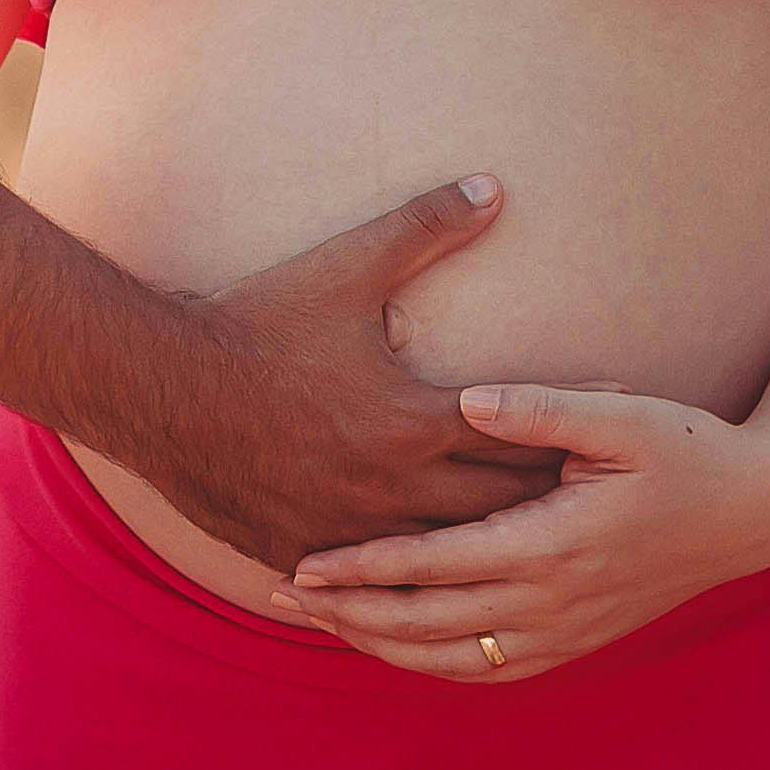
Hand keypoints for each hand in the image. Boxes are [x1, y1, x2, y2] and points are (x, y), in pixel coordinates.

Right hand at [129, 178, 566, 574]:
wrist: (158, 388)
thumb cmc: (256, 324)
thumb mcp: (345, 269)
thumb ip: (424, 227)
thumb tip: (492, 186)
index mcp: (414, 424)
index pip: (520, 438)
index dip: (569, 434)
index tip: (610, 433)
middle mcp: (392, 490)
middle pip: (498, 511)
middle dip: (546, 504)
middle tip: (591, 502)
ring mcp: (347, 531)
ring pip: (444, 559)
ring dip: (487, 550)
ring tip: (529, 547)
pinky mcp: (302, 553)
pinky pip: (375, 583)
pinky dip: (411, 579)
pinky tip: (435, 582)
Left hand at [272, 382, 769, 678]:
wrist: (751, 514)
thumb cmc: (686, 449)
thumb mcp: (622, 416)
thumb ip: (541, 408)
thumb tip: (469, 402)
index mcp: (553, 543)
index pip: (436, 564)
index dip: (365, 567)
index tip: (304, 562)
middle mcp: (552, 600)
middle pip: (427, 623)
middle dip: (348, 613)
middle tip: (280, 594)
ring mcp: (565, 630)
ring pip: (451, 659)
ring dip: (380, 645)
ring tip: (320, 624)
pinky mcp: (576, 641)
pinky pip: (490, 671)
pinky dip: (433, 666)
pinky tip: (394, 649)